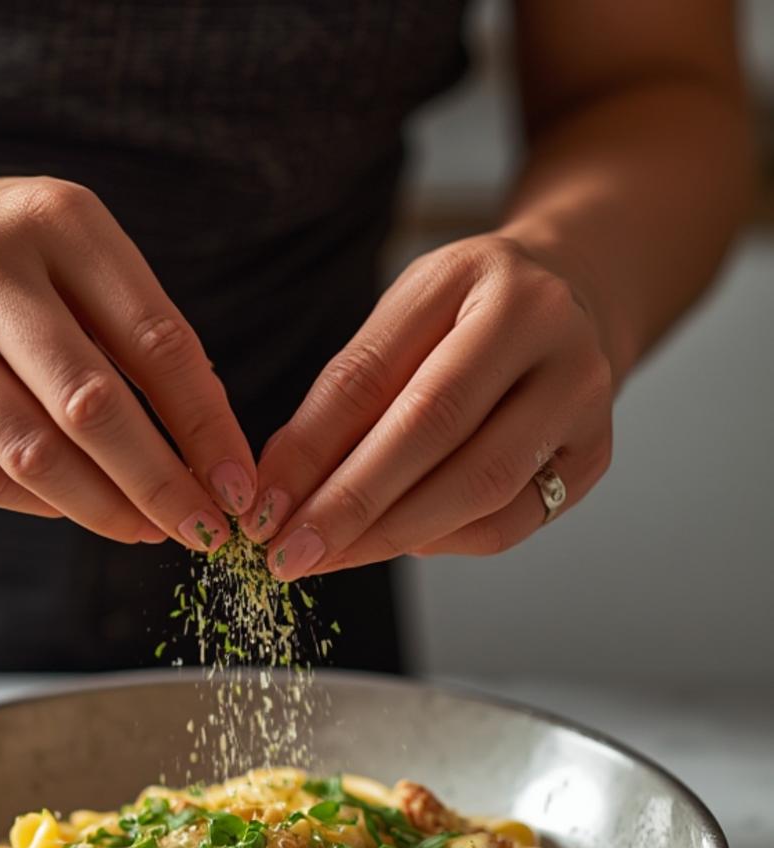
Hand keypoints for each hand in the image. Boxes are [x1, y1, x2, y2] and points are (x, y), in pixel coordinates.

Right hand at [0, 158, 255, 547]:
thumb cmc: (0, 258)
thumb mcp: (75, 251)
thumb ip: (141, 331)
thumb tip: (212, 449)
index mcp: (55, 222)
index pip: (157, 342)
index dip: (207, 428)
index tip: (241, 487)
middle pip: (93, 406)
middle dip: (163, 483)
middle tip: (207, 532)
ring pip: (34, 455)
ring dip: (107, 509)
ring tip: (151, 531)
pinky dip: (42, 506)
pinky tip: (82, 512)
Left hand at [242, 234, 613, 575]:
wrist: (574, 300)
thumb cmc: (468, 314)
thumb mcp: (402, 321)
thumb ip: (344, 395)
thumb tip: (279, 490)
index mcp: (486, 284)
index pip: (379, 377)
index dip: (313, 450)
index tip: (264, 508)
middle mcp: (551, 336)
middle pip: (437, 436)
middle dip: (350, 507)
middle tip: (290, 553)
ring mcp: (584, 400)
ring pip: (479, 490)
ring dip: (390, 535)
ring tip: (330, 554)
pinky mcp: (592, 458)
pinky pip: (506, 524)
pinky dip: (440, 541)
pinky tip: (398, 538)